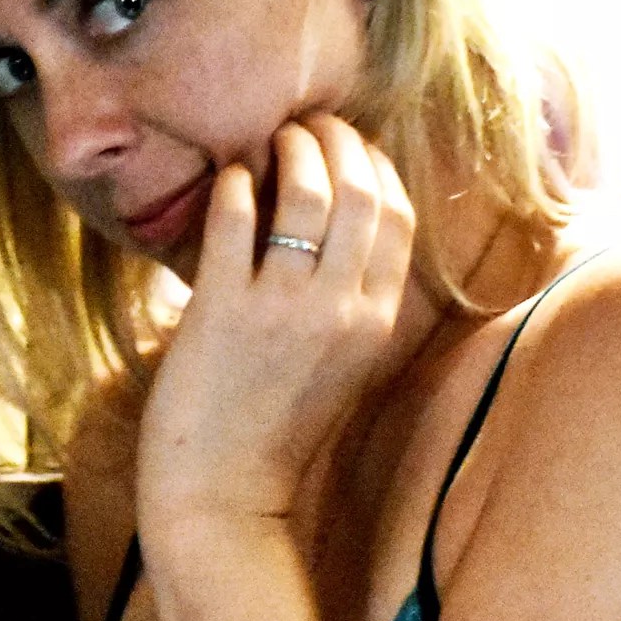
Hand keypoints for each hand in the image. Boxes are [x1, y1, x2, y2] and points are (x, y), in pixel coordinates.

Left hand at [137, 115, 415, 532]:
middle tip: (308, 123)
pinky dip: (233, 183)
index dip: (375, 165)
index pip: (397, 216)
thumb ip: (351, 306)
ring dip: (290, 147)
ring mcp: (285, 308)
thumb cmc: (272, 435)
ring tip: (270, 136)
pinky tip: (226, 177)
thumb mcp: (339, 369)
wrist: (223, 497)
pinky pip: (236, 217)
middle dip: (338, 140)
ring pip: (306, 190)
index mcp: (377, 322)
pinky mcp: (225, 309)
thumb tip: (339, 235)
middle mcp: (342, 309)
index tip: (350, 146)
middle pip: (360, 190)